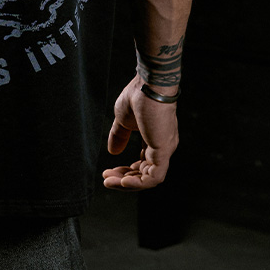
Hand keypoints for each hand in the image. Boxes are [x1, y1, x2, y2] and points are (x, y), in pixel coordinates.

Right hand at [102, 75, 178, 190]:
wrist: (148, 85)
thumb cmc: (138, 96)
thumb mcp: (123, 120)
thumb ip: (119, 136)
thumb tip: (113, 152)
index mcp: (154, 140)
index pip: (142, 166)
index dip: (124, 172)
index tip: (106, 172)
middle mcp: (162, 147)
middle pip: (144, 175)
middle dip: (123, 180)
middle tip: (105, 179)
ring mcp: (164, 150)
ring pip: (149, 179)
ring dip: (128, 184)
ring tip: (109, 182)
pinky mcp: (163, 150)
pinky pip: (154, 177)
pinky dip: (138, 183)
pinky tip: (122, 182)